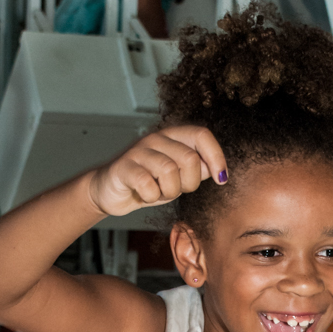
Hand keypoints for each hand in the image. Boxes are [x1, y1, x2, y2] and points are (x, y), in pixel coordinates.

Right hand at [87, 125, 226, 216]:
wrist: (111, 192)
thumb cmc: (148, 184)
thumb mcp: (178, 178)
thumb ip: (197, 170)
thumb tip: (218, 169)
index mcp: (173, 137)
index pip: (201, 135)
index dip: (216, 156)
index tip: (221, 179)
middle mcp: (156, 138)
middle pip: (189, 159)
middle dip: (189, 184)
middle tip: (176, 190)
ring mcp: (139, 151)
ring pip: (169, 171)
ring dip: (169, 191)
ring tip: (159, 192)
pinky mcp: (124, 167)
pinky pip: (147, 184)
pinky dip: (151, 197)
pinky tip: (144, 195)